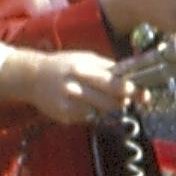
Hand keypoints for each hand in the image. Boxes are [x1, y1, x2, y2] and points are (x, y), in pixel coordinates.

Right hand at [4, 47, 124, 123]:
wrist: (31, 77)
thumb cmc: (63, 65)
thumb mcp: (84, 58)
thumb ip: (107, 67)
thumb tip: (131, 75)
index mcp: (82, 70)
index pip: (113, 83)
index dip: (131, 90)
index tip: (143, 94)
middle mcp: (75, 88)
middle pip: (110, 102)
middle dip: (123, 101)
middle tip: (127, 98)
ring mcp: (68, 104)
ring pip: (101, 112)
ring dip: (107, 107)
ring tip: (98, 97)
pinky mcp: (64, 117)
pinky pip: (88, 117)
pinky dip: (91, 112)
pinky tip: (82, 102)